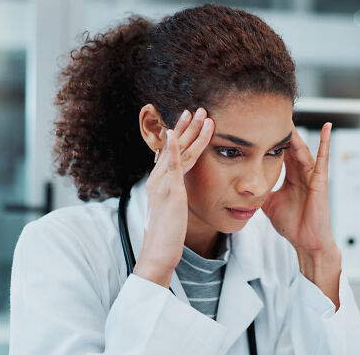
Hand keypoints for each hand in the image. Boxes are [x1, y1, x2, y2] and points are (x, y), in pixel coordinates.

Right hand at [133, 108, 213, 287]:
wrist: (160, 250)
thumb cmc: (169, 234)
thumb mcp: (174, 210)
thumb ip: (176, 196)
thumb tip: (180, 192)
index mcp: (161, 181)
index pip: (174, 153)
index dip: (183, 136)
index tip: (192, 121)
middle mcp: (159, 178)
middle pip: (175, 146)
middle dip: (187, 127)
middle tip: (198, 109)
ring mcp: (163, 183)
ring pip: (177, 151)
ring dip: (188, 131)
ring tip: (200, 114)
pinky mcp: (169, 191)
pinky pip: (171, 165)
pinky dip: (171, 148)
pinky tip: (174, 134)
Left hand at [262, 122, 336, 254]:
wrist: (306, 242)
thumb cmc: (292, 224)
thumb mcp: (268, 203)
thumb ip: (260, 190)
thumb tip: (242, 184)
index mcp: (290, 175)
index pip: (280, 151)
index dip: (270, 137)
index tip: (259, 122)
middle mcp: (302, 172)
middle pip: (290, 145)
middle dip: (281, 129)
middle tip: (270, 110)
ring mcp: (312, 175)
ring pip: (302, 148)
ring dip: (296, 132)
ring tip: (288, 114)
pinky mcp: (320, 181)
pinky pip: (323, 159)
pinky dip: (326, 143)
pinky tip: (327, 127)